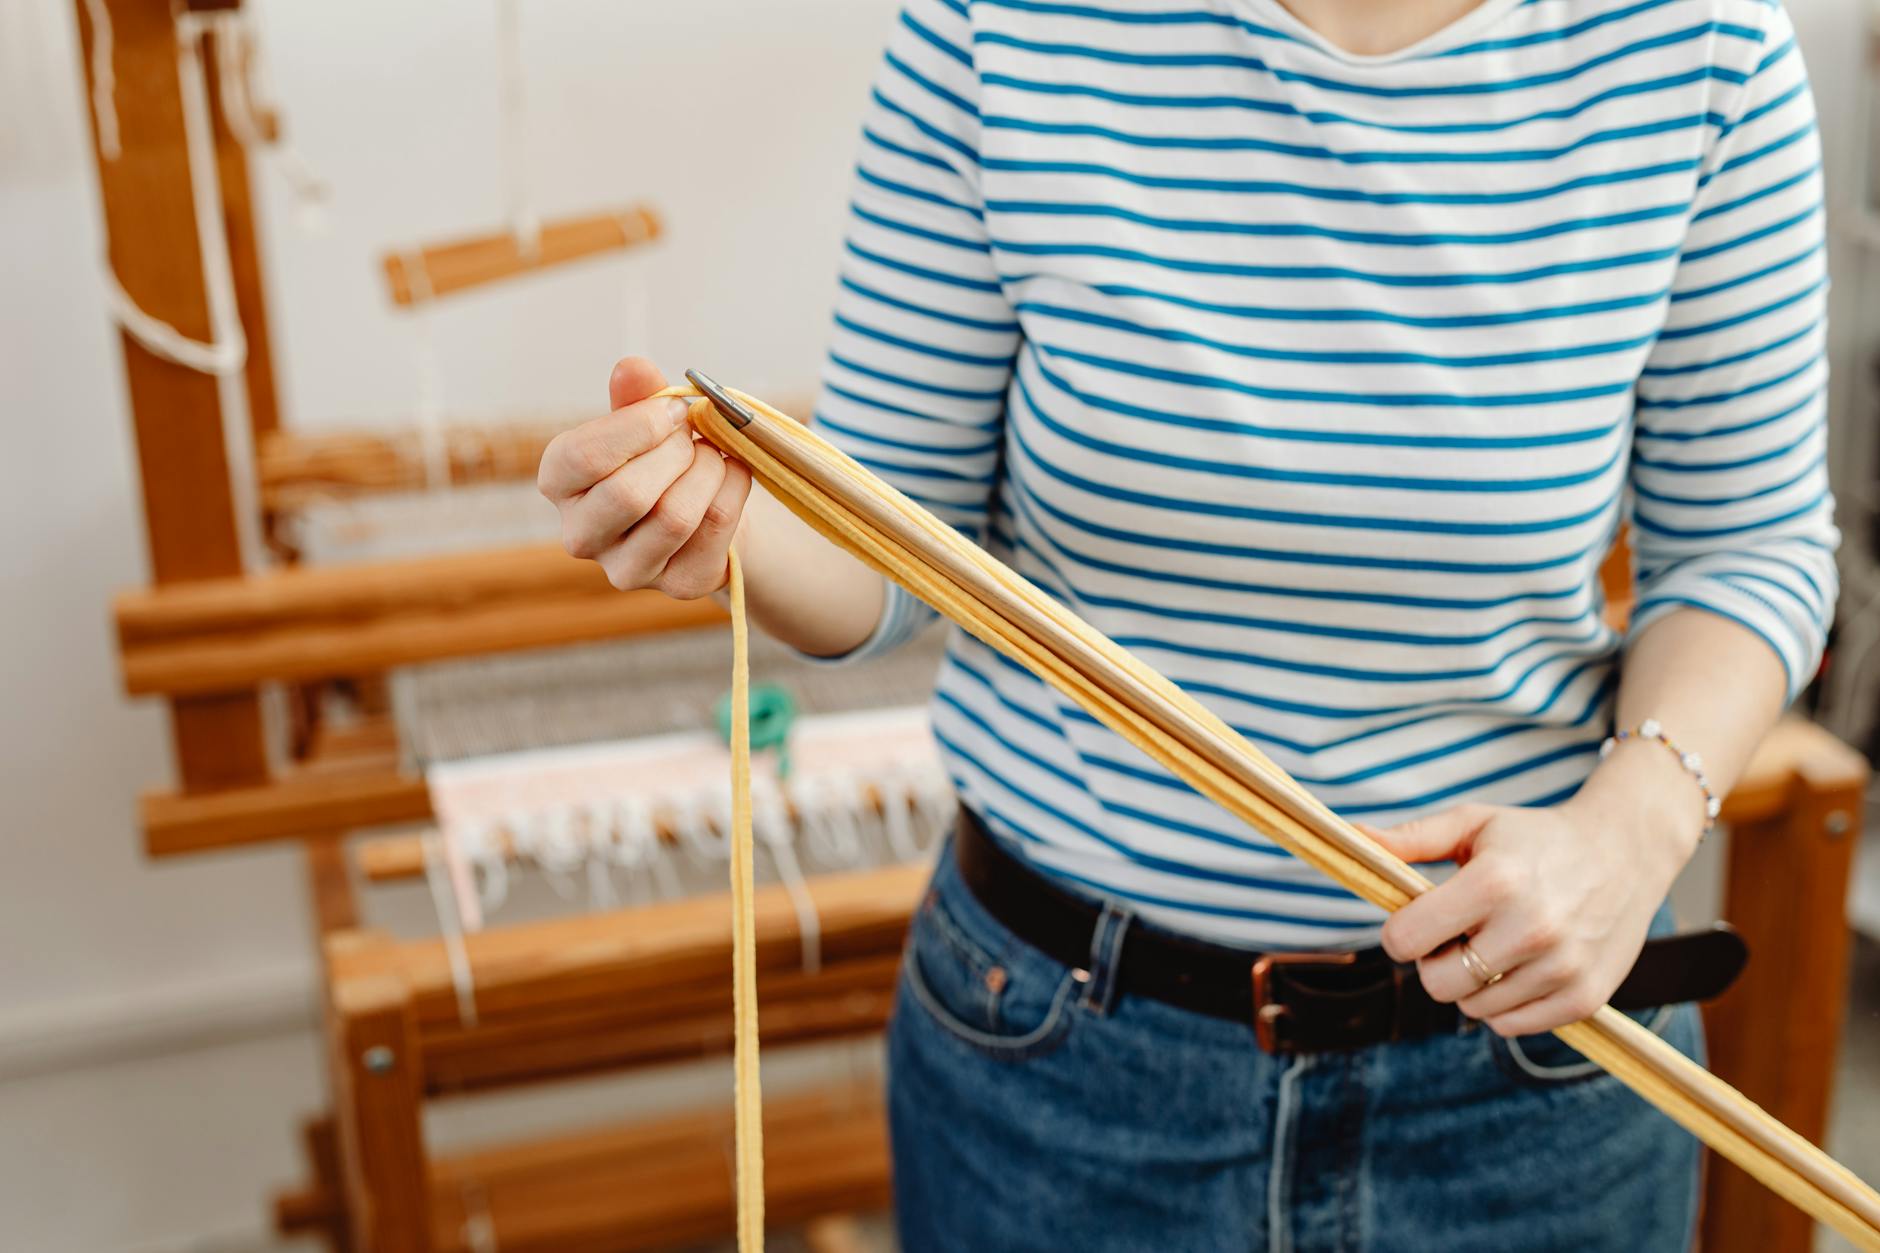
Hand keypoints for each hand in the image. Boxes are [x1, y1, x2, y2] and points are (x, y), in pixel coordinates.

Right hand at [539, 357, 752, 597]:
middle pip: (628, 494)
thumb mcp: (646, 421)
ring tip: (712, 456)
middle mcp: (581, 536)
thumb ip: (636, 394)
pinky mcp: (676, 585)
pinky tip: (732, 476)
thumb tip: (632, 368)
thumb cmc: (663, 458)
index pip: (582, 458)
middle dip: (676, 452)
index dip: (638, 426)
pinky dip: (734, 489)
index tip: (674, 410)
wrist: (706, 509)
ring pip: (675, 516)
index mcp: (560, 484)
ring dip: (708, 470)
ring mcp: (627, 570)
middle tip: (693, 436)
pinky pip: (714, 529)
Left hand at [1371, 788, 1696, 1037]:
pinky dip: (1503, 1004)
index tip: (1414, 920)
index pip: (1407, 938)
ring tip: (1496, 944)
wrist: (1624, 852)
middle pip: (1437, 983)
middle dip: (1434, 961)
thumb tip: (1350, 835)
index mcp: (1496, 881)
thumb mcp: (1472, 824)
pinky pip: (1510, 1026)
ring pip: (1473, 1008)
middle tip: (1457, 934)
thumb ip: (1410, 839)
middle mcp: (1531, 928)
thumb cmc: (1534, 838)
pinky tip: (1519, 967)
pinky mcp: (1584, 998)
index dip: (1400, 933)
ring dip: (1471, 983)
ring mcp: (1562, 968)